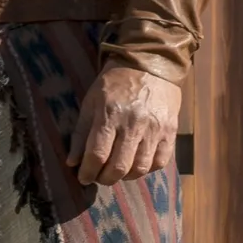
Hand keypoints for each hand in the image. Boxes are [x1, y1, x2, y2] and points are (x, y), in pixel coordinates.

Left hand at [76, 64, 182, 186]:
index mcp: (110, 114)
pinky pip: (160, 162)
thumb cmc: (115, 84)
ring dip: (125, 176)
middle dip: (105, 178)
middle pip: (119, 167)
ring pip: (140, 169)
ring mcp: (155, 128)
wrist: (149, 64)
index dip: (87, 172)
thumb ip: (81, 133)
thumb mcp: (91, 101)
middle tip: (99, 176)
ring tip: (117, 170)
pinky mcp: (171, 131)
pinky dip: (147, 169)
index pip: (97, 154)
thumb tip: (72, 162)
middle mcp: (134, 123)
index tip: (83, 177)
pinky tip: (137, 162)